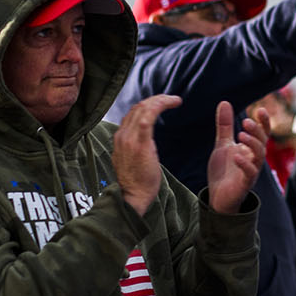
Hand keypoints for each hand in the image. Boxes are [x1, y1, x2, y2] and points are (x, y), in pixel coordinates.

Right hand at [113, 94, 181, 214]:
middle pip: (138, 107)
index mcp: (120, 138)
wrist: (132, 197)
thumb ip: (136, 147)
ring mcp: (129, 138)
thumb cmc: (136, 182)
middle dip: (156, 99)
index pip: (133, 113)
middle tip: (171, 100)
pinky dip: (160, 105)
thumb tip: (146, 142)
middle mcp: (122, 135)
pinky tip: (172, 103)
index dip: (148, 105)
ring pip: (143, 108)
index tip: (161, 104)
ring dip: (161, 100)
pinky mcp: (139, 143)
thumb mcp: (131, 160)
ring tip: (174, 100)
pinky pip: (148, 117)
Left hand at [206, 101, 268, 213]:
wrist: (218, 196)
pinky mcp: (245, 183)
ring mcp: (251, 171)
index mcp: (251, 149)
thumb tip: (224, 102)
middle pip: (262, 143)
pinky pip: (249, 173)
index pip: (262, 133)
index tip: (260, 109)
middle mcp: (254, 159)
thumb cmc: (224, 171)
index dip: (264, 122)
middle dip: (256, 131)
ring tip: (241, 135)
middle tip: (246, 122)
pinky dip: (244, 163)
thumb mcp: (222, 144)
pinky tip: (236, 156)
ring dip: (252, 144)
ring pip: (259, 156)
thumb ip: (225, 126)